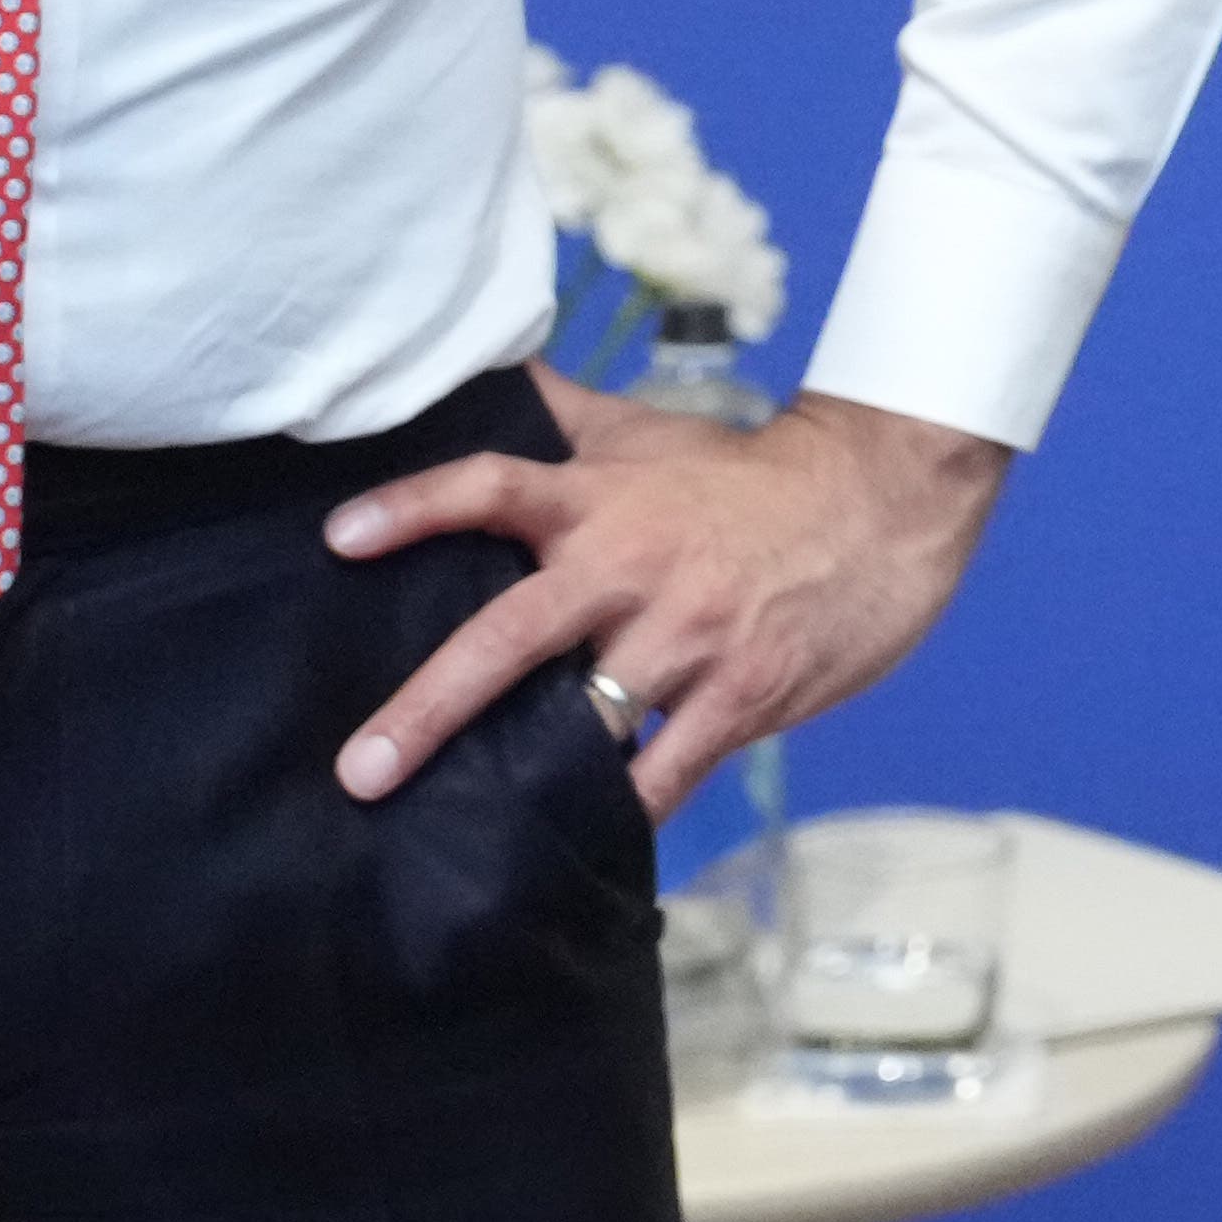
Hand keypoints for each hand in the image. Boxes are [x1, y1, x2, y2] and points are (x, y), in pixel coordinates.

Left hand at [322, 371, 1006, 816]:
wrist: (883, 501)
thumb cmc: (750, 476)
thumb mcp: (649, 434)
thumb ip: (562, 416)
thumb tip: (488, 368)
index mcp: (600, 503)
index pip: (490, 490)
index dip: (412, 509)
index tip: (338, 539)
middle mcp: (629, 571)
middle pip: (508, 638)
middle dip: (428, 708)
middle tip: (360, 769)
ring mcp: (686, 641)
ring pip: (584, 722)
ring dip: (521, 780)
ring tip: (459, 837)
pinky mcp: (740, 698)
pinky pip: (666, 776)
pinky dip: (621, 816)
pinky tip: (576, 852)